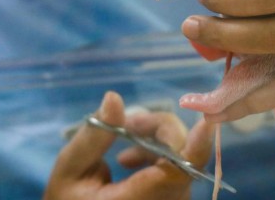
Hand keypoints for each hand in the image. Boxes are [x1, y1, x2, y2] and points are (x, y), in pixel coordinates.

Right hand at [43, 91, 213, 199]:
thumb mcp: (68, 172)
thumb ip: (92, 138)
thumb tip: (113, 99)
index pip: (176, 174)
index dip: (196, 146)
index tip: (206, 120)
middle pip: (182, 160)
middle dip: (160, 131)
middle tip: (126, 125)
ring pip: (183, 164)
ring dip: (158, 144)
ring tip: (122, 150)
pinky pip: (179, 174)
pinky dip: (160, 158)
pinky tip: (130, 161)